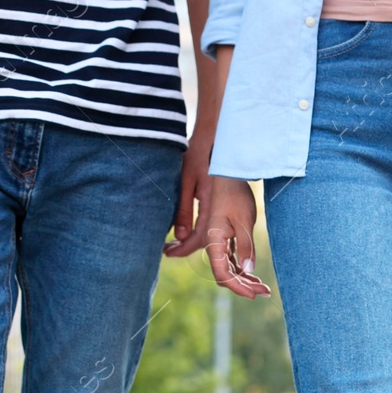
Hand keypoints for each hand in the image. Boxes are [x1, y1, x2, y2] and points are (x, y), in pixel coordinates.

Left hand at [164, 125, 213, 257]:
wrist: (214, 138)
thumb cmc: (198, 156)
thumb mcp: (186, 182)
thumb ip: (184, 211)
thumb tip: (181, 237)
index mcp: (212, 206)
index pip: (199, 237)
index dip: (183, 248)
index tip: (168, 253)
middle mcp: (221, 209)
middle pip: (206, 239)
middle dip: (186, 247)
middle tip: (167, 251)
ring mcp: (224, 206)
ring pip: (210, 232)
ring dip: (192, 240)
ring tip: (174, 244)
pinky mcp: (222, 201)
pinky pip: (212, 222)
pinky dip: (199, 230)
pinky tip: (188, 231)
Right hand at [203, 176, 270, 299]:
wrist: (230, 178)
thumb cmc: (235, 196)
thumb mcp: (244, 221)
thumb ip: (245, 246)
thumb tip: (247, 270)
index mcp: (213, 242)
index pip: (222, 274)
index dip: (237, 287)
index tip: (253, 294)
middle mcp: (213, 245)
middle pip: (226, 275)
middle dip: (243, 286)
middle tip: (264, 292)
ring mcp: (219, 244)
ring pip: (230, 270)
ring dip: (245, 280)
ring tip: (264, 287)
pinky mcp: (226, 240)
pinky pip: (233, 261)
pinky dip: (243, 270)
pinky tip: (255, 276)